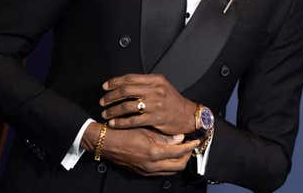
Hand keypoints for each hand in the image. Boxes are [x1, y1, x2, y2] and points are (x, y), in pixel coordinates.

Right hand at [81, 122, 198, 175]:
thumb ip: (165, 136)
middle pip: (178, 166)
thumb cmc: (124, 131)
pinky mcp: (142, 172)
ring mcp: (146, 171)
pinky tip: (168, 154)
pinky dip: (168, 165)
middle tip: (190, 146)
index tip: (196, 140)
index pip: (179, 153)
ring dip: (178, 161)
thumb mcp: (146, 130)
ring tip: (181, 149)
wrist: (106, 142)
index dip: (190, 146)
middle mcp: (151, 165)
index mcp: (154, 153)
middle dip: (187, 156)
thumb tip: (180, 138)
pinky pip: (161, 172)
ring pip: (170, 171)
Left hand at [99, 74, 196, 134]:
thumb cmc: (173, 102)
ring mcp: (155, 105)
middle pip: (126, 91)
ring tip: (105, 113)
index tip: (105, 86)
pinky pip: (133, 120)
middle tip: (102, 101)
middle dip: (110, 96)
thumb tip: (125, 84)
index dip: (114, 82)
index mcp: (156, 80)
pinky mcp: (155, 118)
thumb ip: (146, 84)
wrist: (188, 115)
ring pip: (127, 106)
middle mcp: (155, 90)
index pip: (130, 78)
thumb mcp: (162, 86)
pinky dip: (121, 122)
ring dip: (113, 110)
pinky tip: (114, 124)